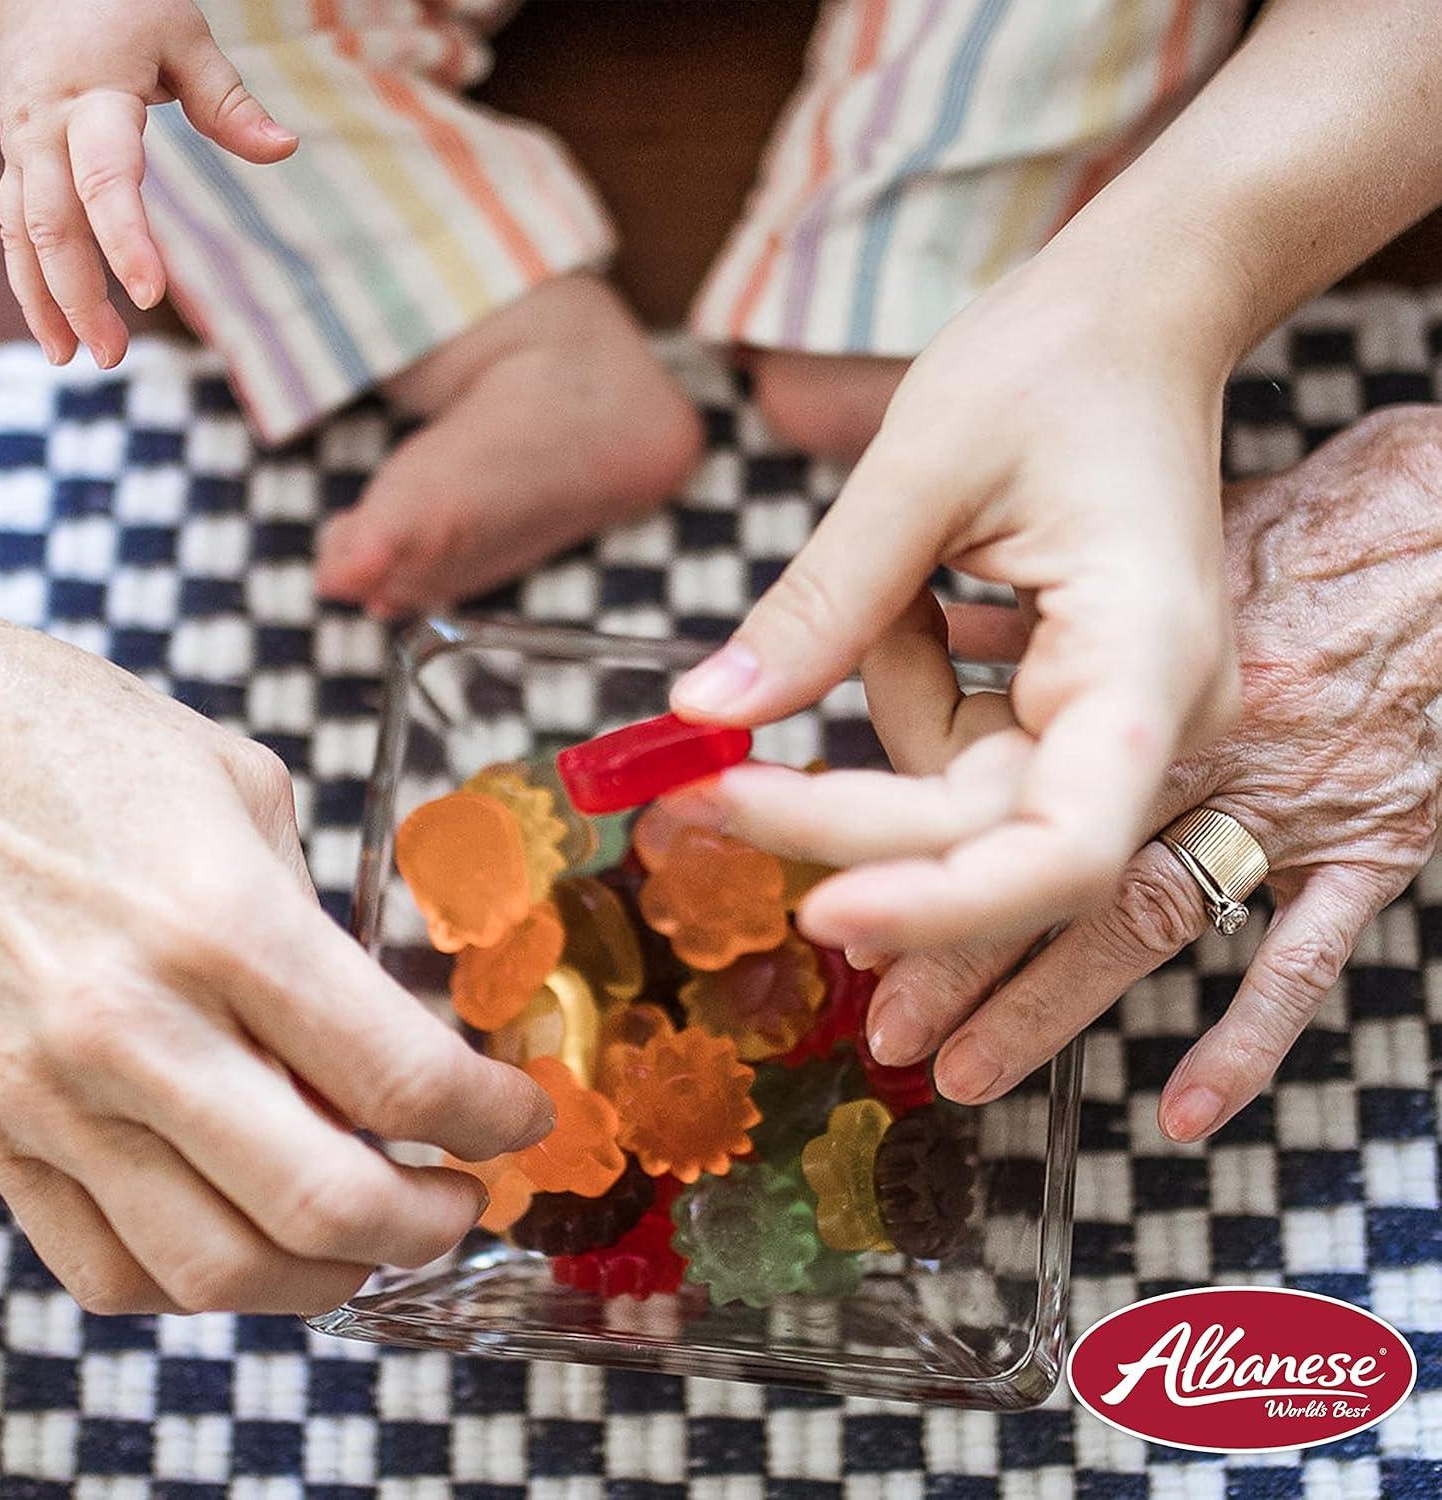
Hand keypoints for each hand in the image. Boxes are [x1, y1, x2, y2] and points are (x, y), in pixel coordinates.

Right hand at [0, 0, 295, 368]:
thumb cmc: (119, 2)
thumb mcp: (181, 34)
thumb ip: (227, 100)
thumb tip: (284, 147)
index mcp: (91, 99)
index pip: (105, 178)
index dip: (125, 238)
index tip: (150, 293)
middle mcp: (43, 130)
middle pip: (50, 223)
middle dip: (77, 295)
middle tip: (112, 356)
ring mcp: (21, 147)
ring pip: (20, 234)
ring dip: (46, 301)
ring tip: (78, 361)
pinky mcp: (15, 161)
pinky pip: (13, 229)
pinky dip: (28, 282)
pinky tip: (55, 333)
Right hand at [0, 598, 551, 1313]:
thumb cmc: (88, 744)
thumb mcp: (250, 797)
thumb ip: (318, 934)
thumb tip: (376, 1046)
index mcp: (222, 922)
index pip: (397, 1076)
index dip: (489, 1117)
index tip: (520, 1117)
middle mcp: (132, 1027)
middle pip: (321, 1204)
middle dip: (429, 1224)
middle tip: (465, 1199)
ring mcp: (47, 1096)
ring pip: (214, 1269)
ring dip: (327, 1278)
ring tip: (372, 1236)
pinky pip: (104, 1268)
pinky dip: (200, 1282)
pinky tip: (249, 1233)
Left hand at [671, 250, 1241, 945]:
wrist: (1138, 318)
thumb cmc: (1058, 360)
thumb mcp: (919, 469)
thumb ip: (820, 607)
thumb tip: (704, 712)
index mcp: (1146, 661)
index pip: (1063, 850)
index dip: (942, 906)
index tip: (818, 908)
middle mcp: (1154, 718)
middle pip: (985, 835)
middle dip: (840, 815)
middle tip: (699, 792)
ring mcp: (1119, 722)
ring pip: (961, 802)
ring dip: (876, 726)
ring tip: (890, 590)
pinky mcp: (1074, 711)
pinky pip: (962, 752)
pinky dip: (905, 694)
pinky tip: (913, 611)